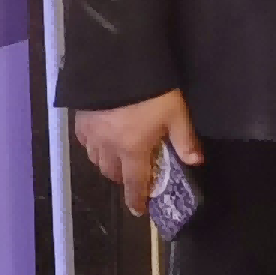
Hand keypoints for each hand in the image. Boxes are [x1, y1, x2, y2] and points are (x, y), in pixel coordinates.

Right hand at [73, 90, 198, 207]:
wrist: (116, 63)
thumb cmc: (151, 91)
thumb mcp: (176, 113)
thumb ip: (184, 139)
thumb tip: (195, 162)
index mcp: (133, 149)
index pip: (135, 182)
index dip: (137, 199)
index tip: (138, 210)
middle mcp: (108, 147)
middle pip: (113, 173)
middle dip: (124, 178)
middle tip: (135, 173)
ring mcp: (91, 134)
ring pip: (97, 160)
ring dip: (108, 164)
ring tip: (119, 156)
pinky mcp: (80, 120)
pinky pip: (85, 143)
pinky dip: (94, 147)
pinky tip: (102, 139)